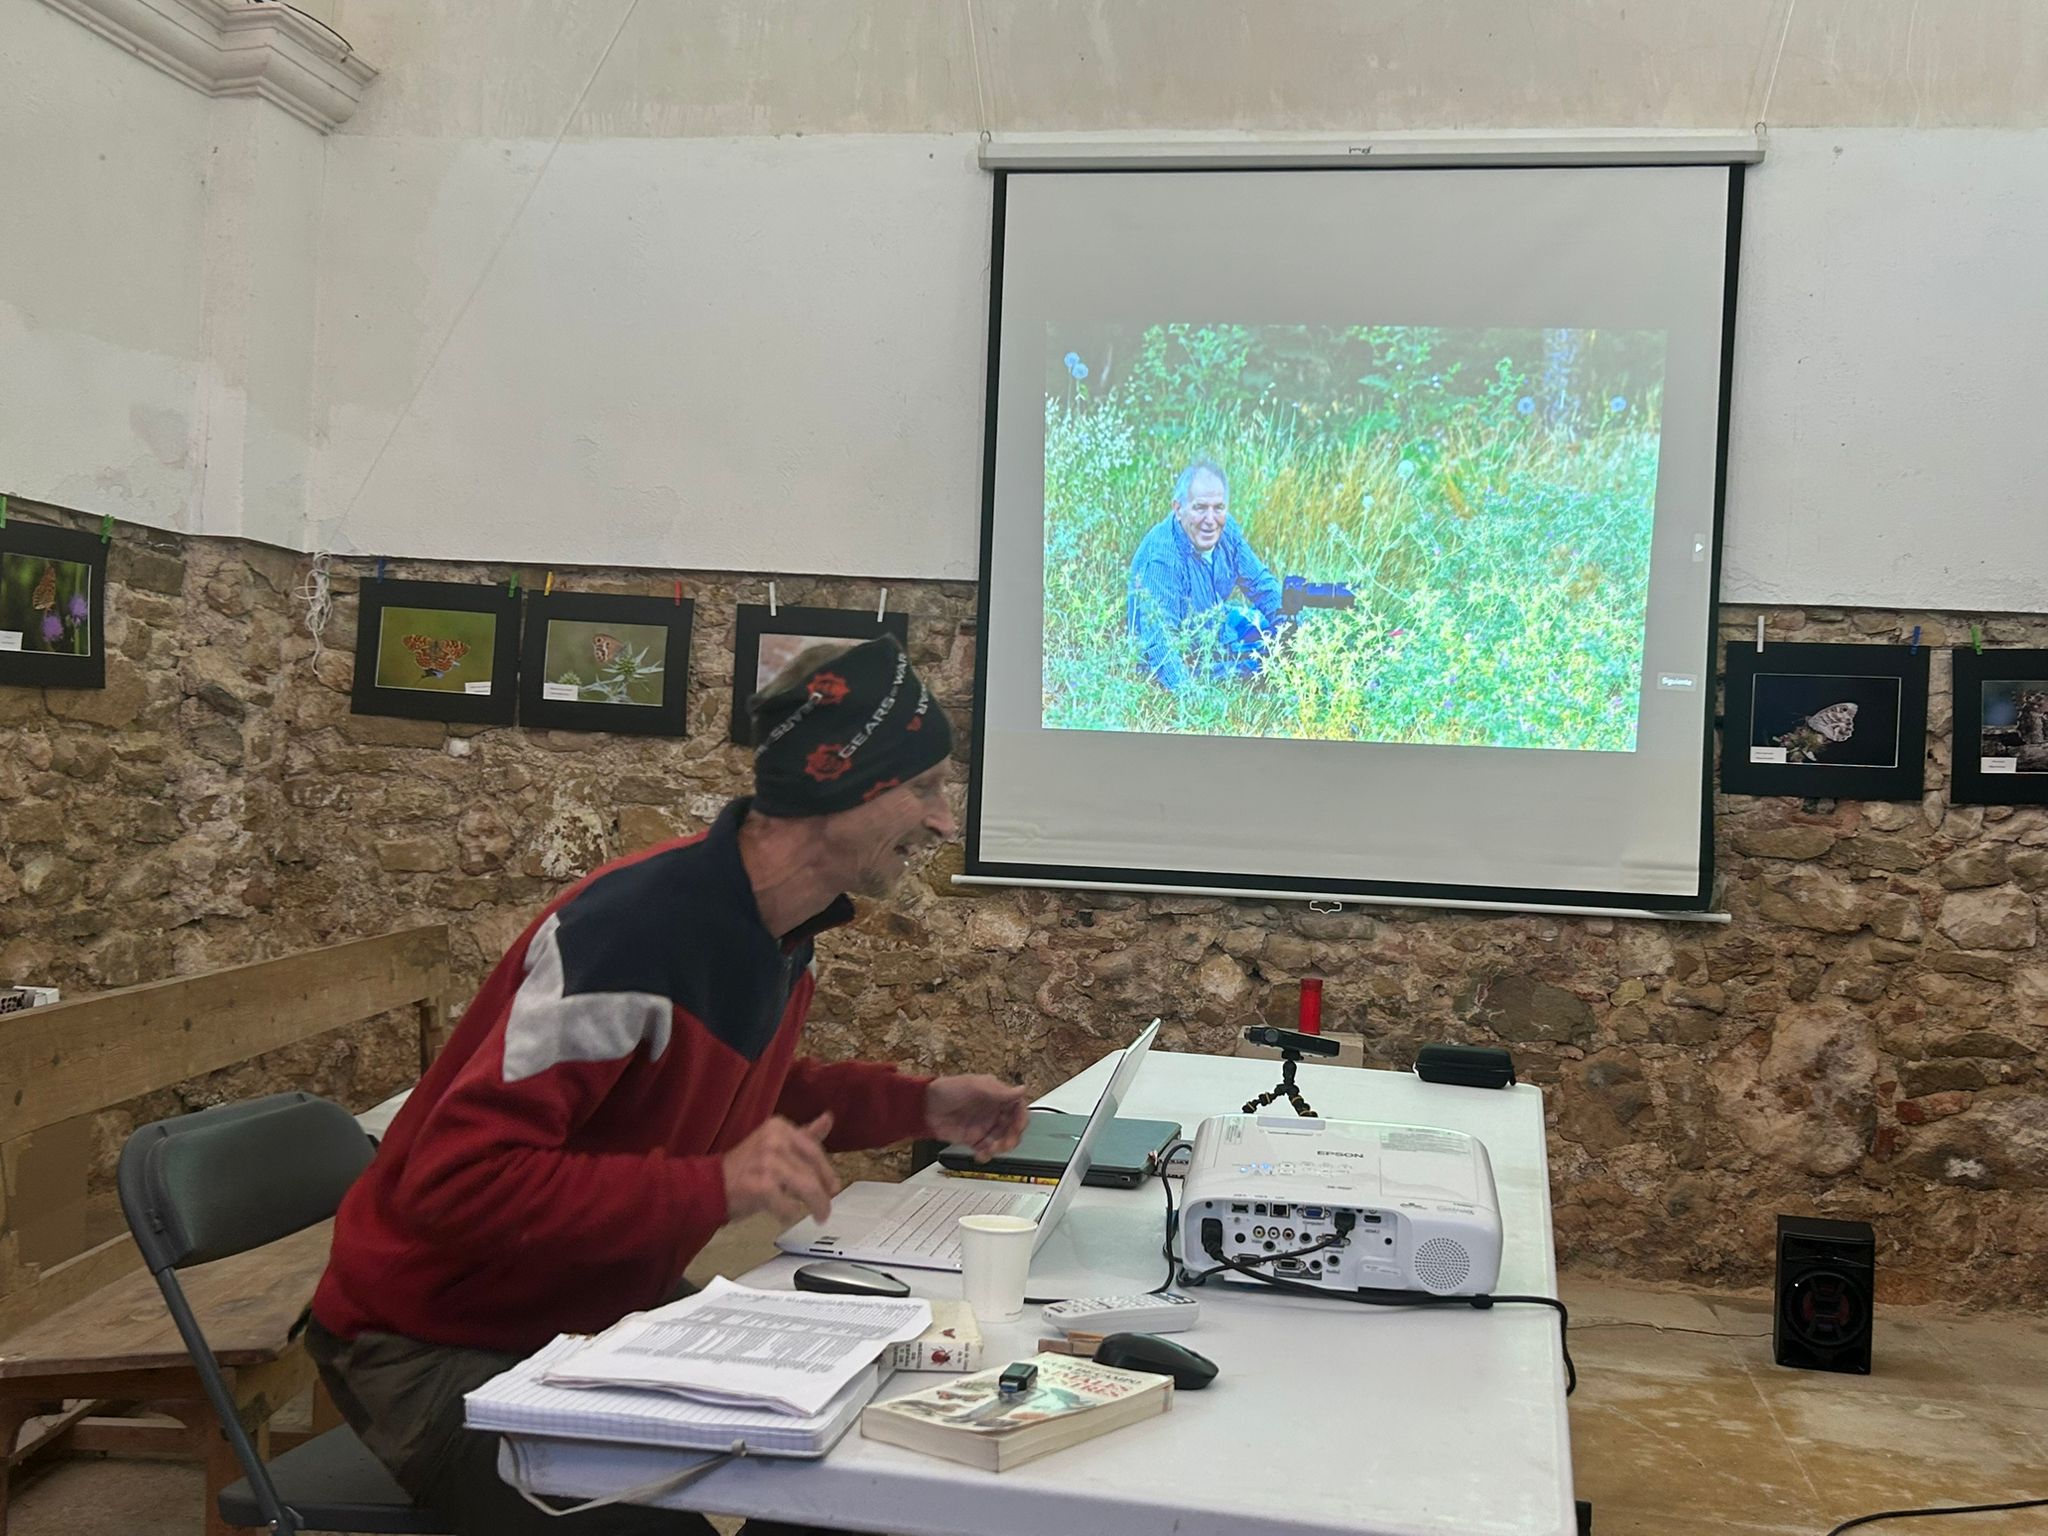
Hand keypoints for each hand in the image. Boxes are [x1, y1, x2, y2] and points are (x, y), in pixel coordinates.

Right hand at [722, 1113, 839, 1224]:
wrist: (710, 1185)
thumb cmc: (746, 1167)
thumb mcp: (775, 1144)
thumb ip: (803, 1135)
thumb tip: (828, 1119)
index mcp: (779, 1127)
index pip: (814, 1150)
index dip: (827, 1172)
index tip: (833, 1187)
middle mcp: (774, 1140)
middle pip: (812, 1171)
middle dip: (823, 1194)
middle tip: (825, 1210)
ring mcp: (767, 1162)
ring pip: (806, 1188)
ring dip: (815, 1206)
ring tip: (817, 1216)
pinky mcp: (760, 1185)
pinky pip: (788, 1205)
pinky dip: (791, 1214)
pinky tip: (787, 1215)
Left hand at [925, 1076, 1032, 1161]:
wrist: (925, 1107)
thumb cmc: (947, 1090)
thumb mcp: (976, 1087)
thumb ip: (1000, 1092)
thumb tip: (1022, 1090)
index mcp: (997, 1096)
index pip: (1018, 1108)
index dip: (1021, 1119)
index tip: (1018, 1128)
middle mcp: (993, 1112)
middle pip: (1013, 1128)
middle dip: (1012, 1138)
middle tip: (1005, 1144)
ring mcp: (984, 1126)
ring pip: (1002, 1141)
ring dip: (1000, 1148)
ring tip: (990, 1149)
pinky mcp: (974, 1139)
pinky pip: (987, 1150)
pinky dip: (987, 1155)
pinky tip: (981, 1154)